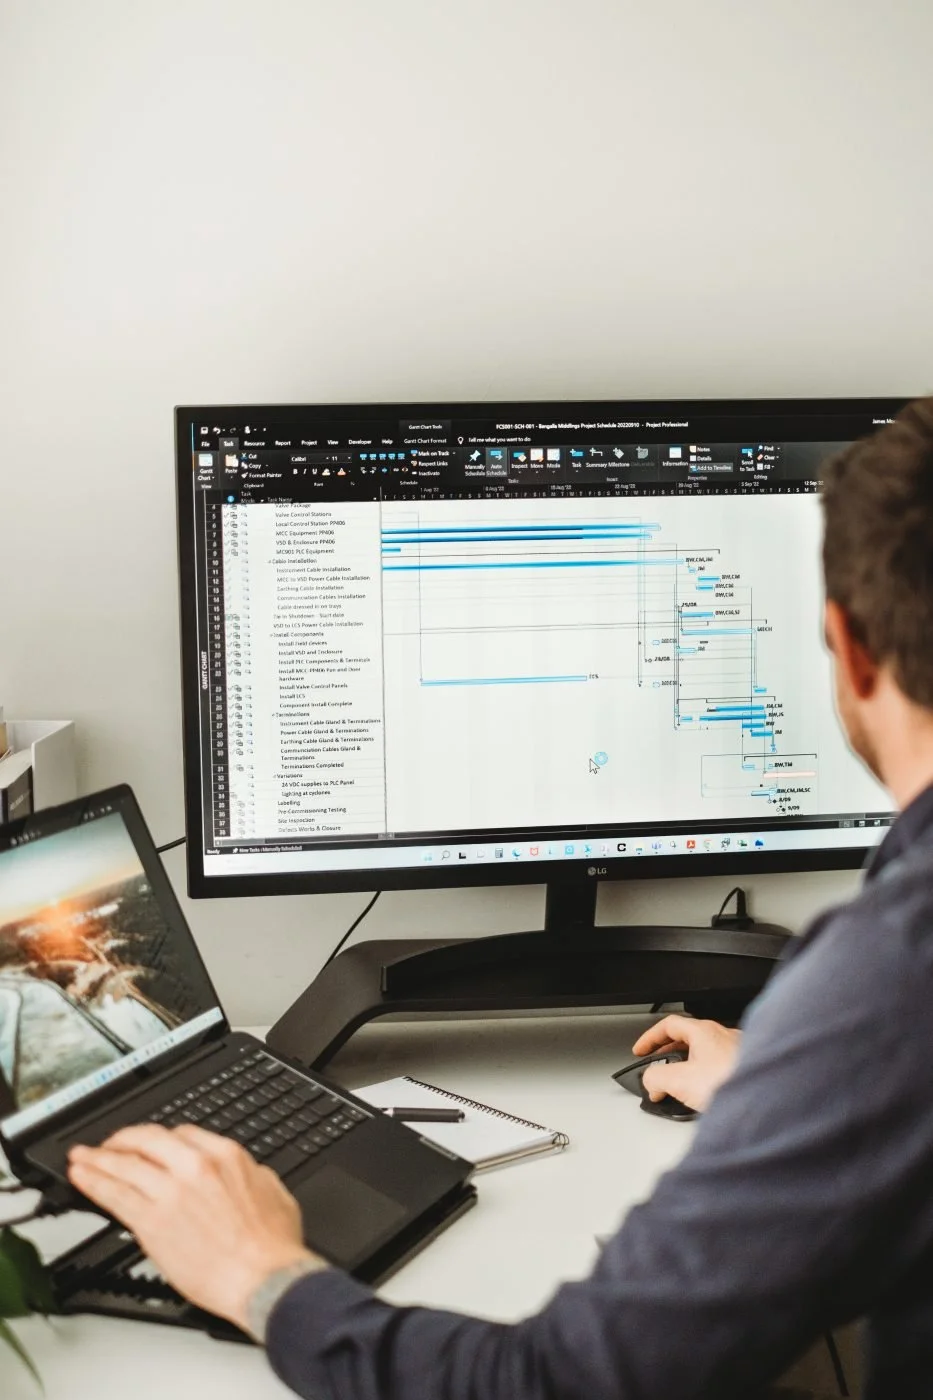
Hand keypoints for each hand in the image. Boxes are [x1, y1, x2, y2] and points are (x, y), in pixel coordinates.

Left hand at [68, 1125, 323, 1332]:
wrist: (265, 1279)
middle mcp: (194, 1166)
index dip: (159, 1139)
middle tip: (109, 1145)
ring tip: (82, 1158)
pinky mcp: (151, 1223)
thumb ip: (252, 1173)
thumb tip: (245, 1173)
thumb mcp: (273, 1189)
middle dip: (123, 1140)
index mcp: (224, 1155)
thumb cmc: (273, 1245)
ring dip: (98, 1160)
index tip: (149, 1145)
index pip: (180, 1133)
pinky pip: (115, 1196)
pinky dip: (94, 1184)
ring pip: (124, 1165)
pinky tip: (82, 1179)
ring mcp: (170, 1192)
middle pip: (146, 1140)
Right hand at [631, 1014, 741, 1112]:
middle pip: (688, 1039)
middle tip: (658, 1070)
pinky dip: (708, 1078)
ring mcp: (739, 1051)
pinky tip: (707, 1095)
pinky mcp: (748, 1069)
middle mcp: (724, 1036)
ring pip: (706, 1054)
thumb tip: (651, 1081)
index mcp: (704, 1031)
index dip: (650, 1037)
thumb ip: (657, 1077)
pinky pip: (721, 1068)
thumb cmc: (732, 1082)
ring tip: (682, 1087)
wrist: (768, 1100)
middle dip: (669, 1055)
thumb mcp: (680, 1081)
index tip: (641, 1050)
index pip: (669, 1025)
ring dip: (689, 1068)